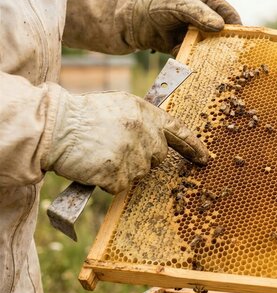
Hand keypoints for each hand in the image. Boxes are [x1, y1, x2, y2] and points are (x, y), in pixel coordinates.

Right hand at [44, 90, 208, 193]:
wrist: (56, 127)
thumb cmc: (85, 116)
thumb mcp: (120, 107)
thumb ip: (143, 121)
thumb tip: (160, 139)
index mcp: (146, 113)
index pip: (179, 131)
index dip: (193, 146)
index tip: (204, 157)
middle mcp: (145, 133)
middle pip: (157, 157)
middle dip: (142, 158)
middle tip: (117, 149)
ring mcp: (132, 154)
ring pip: (139, 173)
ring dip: (123, 170)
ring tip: (101, 154)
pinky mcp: (118, 173)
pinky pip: (120, 185)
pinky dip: (108, 181)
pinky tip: (94, 166)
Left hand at [133, 0, 241, 54]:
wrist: (136, 19)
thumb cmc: (161, 3)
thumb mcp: (182, 3)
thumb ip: (200, 14)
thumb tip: (220, 27)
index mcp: (210, 5)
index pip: (230, 16)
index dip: (238, 28)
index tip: (241, 41)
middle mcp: (206, 21)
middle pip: (223, 35)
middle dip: (226, 46)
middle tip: (229, 57)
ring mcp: (197, 36)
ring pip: (211, 49)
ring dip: (210, 56)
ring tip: (210, 63)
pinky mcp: (187, 48)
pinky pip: (196, 57)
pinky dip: (194, 61)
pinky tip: (189, 62)